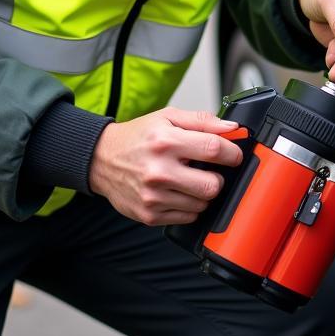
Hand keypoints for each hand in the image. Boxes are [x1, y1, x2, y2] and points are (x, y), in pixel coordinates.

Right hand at [88, 108, 242, 225]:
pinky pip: (188, 217)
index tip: (233, 155)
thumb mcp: (167, 118)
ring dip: (202, 193)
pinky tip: (177, 192)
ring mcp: (153, 197)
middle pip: (212, 185)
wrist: (101, 159)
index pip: (214, 150)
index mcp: (165, 142)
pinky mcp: (149, 215)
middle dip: (218, 177)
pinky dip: (189, 206)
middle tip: (208, 170)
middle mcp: (159, 171)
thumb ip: (202, 120)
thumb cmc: (137, 137)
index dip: (232, 153)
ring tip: (188, 179)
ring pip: (202, 204)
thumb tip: (232, 129)